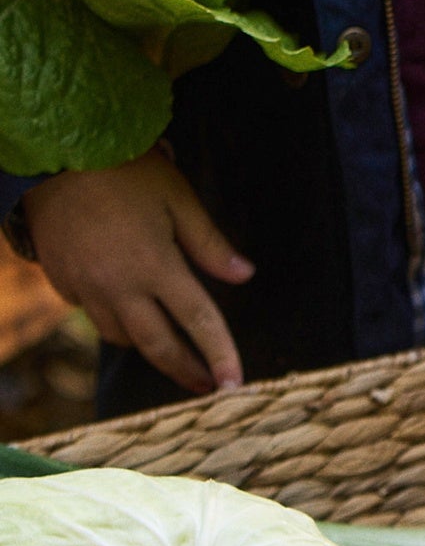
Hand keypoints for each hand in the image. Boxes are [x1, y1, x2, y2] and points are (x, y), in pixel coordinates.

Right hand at [22, 153, 253, 394]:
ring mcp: (86, 288)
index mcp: (155, 265)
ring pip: (121, 336)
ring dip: (148, 345)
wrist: (58, 158)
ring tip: (172, 347)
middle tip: (206, 387)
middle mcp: (119, 286)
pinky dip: (113, 319)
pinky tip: (127, 308)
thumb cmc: (128, 171)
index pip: (198, 320)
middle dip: (185, 371)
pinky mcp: (62, 282)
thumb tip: (245, 275)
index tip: (234, 383)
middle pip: (157, 345)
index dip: (219, 353)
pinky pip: (92, 314)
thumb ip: (211, 243)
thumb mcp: (179, 199)